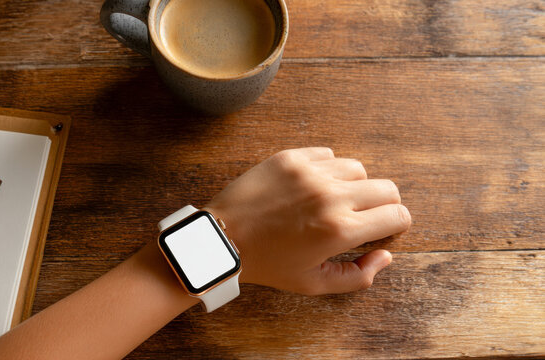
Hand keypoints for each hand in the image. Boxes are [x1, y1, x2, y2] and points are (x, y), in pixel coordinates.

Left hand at [204, 148, 410, 294]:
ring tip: (331, 202)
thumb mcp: (313, 284)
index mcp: (340, 230)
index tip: (381, 231)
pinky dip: (327, 170)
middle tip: (361, 218)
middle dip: (382, 206)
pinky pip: (327, 155)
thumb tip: (386, 255)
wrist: (223, 238)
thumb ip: (358, 276)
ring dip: (353, 187)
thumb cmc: (267, 264)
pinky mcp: (291, 158)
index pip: (398, 215)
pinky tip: (311, 187)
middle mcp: (331, 196)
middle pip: (387, 189)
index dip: (396, 226)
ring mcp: (310, 172)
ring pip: (358, 169)